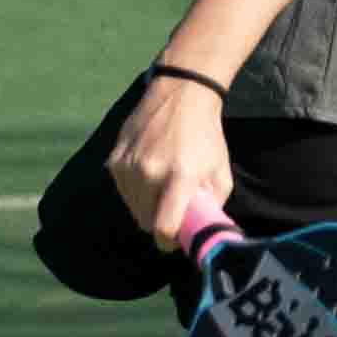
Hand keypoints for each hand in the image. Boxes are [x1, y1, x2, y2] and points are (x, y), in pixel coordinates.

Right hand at [109, 72, 230, 248]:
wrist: (181, 95)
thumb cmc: (205, 137)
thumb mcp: (221, 173)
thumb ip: (214, 207)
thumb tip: (203, 235)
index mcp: (180, 176)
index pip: (164, 227)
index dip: (170, 241)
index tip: (176, 238)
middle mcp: (150, 172)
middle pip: (145, 222)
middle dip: (159, 223)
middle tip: (172, 209)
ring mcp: (129, 165)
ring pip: (132, 209)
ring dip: (146, 207)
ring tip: (162, 187)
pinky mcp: (115, 160)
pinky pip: (123, 192)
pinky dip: (135, 191)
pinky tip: (149, 173)